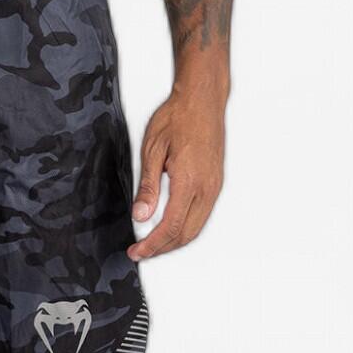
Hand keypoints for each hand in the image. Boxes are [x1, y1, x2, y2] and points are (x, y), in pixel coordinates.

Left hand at [128, 86, 226, 259]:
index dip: (151, 245)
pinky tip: (171, 226)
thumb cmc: (178, 117)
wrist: (203, 100)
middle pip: (185, 234)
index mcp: (189, 182)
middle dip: (162, 248)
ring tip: (153, 244)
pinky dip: (185, 228)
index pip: (170, 227)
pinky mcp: (216, 183)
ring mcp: (214, 187)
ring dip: (174, 240)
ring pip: (196, 227)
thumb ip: (148, 186)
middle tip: (140, 252)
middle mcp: (206, 189)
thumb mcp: (153, 149)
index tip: (136, 252)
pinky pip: (202, 215)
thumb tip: (141, 215)